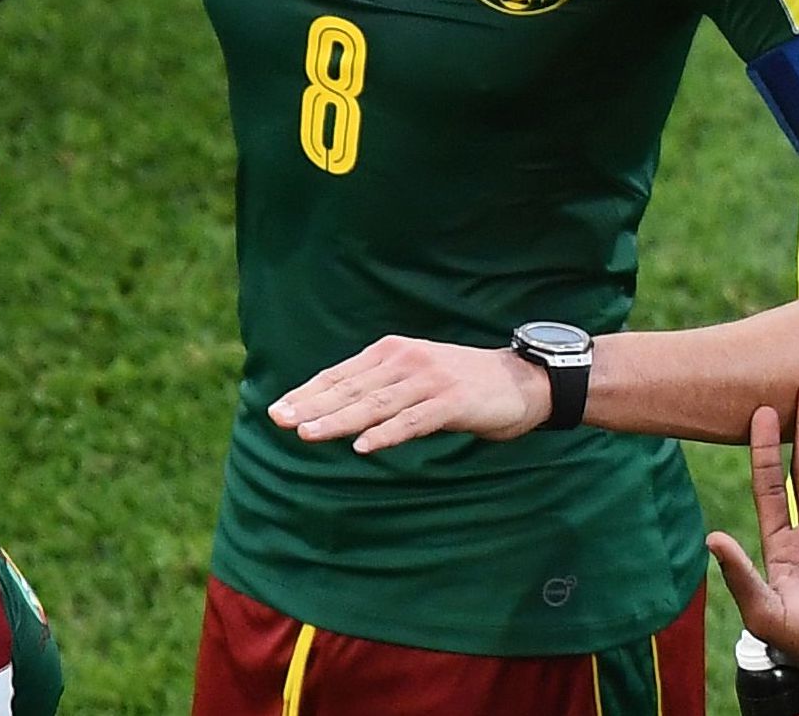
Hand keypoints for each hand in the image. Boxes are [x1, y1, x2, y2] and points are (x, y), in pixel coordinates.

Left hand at [269, 337, 549, 452]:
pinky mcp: (452, 402)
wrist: (520, 381)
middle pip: (352, 388)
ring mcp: (429, 380)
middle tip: (281, 422)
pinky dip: (386, 434)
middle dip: (313, 406)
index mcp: (393, 352)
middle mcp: (407, 361)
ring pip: (376, 404)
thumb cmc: (462, 384)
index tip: (277, 412)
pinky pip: (413, 421)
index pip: (341, 375)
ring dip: (340, 420)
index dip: (309, 393)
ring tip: (309, 434)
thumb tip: (335, 411)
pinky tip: (363, 447)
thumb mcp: (416, 378)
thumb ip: (381, 390)